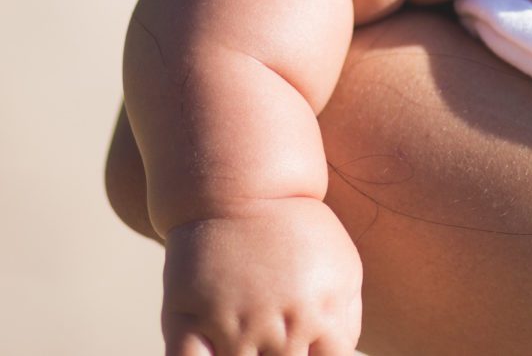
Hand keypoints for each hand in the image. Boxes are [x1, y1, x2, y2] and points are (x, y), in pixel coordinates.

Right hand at [160, 199, 362, 355]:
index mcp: (318, 316)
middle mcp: (278, 328)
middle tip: (275, 343)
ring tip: (252, 343)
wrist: (240, 191)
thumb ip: (346, 320)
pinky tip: (215, 351)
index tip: (306, 348)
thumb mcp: (342, 266)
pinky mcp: (186, 322)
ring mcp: (232, 327)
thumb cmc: (295, 229)